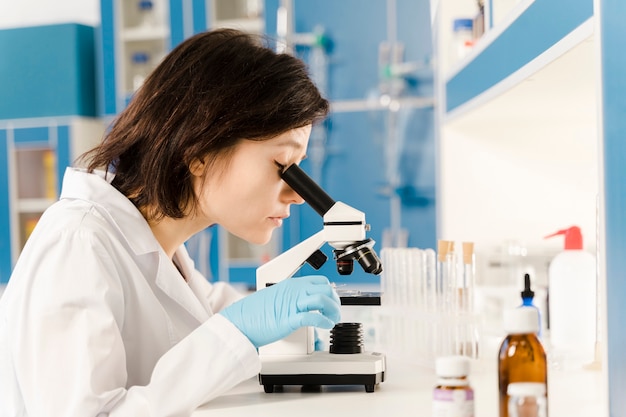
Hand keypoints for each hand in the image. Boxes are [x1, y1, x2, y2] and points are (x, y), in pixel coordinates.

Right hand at [220, 275, 340, 347]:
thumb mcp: (275, 298)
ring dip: (333, 311)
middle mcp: (294, 291)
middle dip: (335, 301)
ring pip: (322, 299)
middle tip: (336, 313)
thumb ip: (290, 297)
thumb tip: (303, 304)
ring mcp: (292, 304)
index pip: (320, 281)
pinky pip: (313, 317)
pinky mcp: (289, 319)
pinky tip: (326, 325)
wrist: (239, 322)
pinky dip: (324, 321)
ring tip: (333, 320)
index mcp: (291, 285)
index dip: (330, 291)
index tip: (332, 302)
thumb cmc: (254, 314)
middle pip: (326, 289)